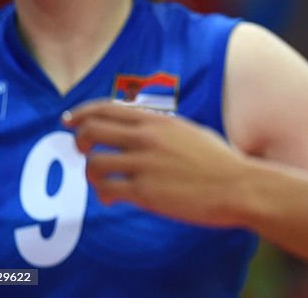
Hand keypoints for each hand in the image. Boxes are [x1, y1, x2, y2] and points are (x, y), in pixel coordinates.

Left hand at [63, 101, 248, 226]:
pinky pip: (107, 189)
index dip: (82, 113)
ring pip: (94, 163)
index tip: (69, 120)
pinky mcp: (145, 192)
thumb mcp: (190, 133)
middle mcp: (147, 138)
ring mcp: (145, 165)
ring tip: (101, 181)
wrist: (238, 186)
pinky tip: (112, 198)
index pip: (108, 108)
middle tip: (81, 151)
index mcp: (159, 121)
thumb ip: (163, 130)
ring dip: (90, 173)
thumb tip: (143, 131)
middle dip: (79, 141)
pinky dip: (103, 194)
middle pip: (92, 130)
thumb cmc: (221, 162)